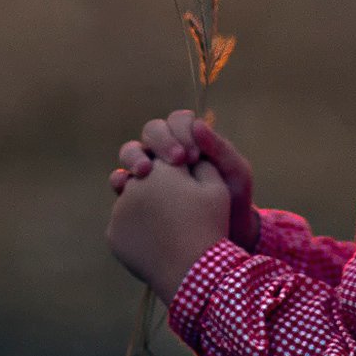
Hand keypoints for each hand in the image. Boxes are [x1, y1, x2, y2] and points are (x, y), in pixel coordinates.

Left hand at [105, 155, 230, 303]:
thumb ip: (203, 161)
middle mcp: (135, 183)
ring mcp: (120, 209)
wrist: (193, 272)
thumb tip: (192, 149)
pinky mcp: (114, 234)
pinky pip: (123, 224)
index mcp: (161, 168)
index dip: (176, 160)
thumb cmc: (210, 225)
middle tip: (168, 191)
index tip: (186, 170)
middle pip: (140, 170)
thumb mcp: (217, 187)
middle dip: (151, 174)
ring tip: (162, 219)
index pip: (163, 153)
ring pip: (128, 196)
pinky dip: (136, 228)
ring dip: (141, 201)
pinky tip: (154, 238)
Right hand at [109, 109, 259, 250]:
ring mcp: (150, 171)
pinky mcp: (137, 192)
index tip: (194, 155)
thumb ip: (219, 148)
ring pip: (131, 151)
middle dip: (161, 140)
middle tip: (176, 160)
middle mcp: (167, 151)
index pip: (178, 121)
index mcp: (191, 140)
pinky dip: (120, 179)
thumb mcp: (235, 173)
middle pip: (152, 131)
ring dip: (135, 156)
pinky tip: (126, 188)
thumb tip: (197, 124)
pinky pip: (120, 180)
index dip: (182, 131)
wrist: (227, 234)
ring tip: (144, 171)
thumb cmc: (234, 199)